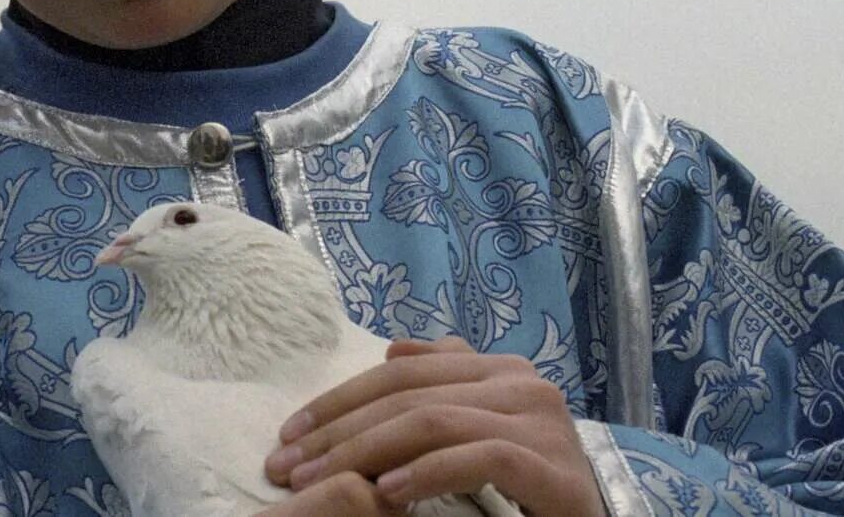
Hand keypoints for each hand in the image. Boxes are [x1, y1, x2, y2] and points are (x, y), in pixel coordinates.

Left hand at [265, 336, 606, 516]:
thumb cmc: (527, 485)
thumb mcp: (479, 429)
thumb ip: (445, 385)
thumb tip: (393, 350)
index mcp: (497, 369)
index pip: (397, 374)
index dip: (337, 402)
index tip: (288, 436)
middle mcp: (523, 382)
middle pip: (408, 396)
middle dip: (338, 433)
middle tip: (288, 467)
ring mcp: (544, 422)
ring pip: (434, 422)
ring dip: (365, 454)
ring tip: (320, 482)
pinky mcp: (556, 469)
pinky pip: (481, 458)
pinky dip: (427, 474)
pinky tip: (387, 493)